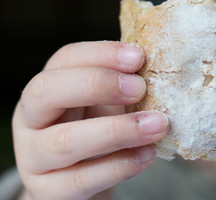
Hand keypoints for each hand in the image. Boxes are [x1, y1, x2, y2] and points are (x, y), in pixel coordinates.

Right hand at [12, 41, 168, 199]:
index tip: (138, 57)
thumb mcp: (106, 104)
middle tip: (141, 88)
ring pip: (65, 141)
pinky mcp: (48, 191)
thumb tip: (158, 70)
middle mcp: (30, 119)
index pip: (65, 60)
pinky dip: (120, 166)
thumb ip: (122, 87)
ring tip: (157, 125)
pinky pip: (81, 180)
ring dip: (118, 131)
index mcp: (46, 89)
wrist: (85, 177)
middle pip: (47, 91)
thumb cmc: (98, 131)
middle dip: (99, 84)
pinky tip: (147, 155)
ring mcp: (33, 157)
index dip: (101, 54)